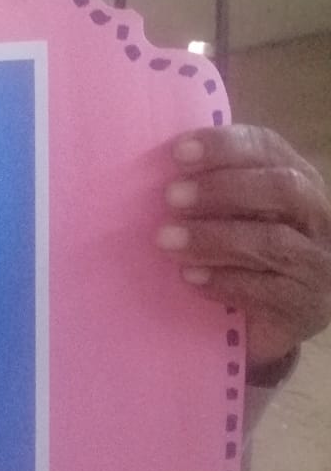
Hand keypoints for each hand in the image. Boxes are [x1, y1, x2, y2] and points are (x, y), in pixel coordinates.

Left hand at [158, 125, 330, 372]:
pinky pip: (265, 290)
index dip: (224, 146)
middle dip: (222, 188)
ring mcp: (317, 262)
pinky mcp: (306, 307)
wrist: (268, 323)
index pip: (269, 149)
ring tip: (166, 241)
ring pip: (273, 241)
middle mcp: (316, 216)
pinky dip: (223, 280)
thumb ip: (209, 190)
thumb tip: (156, 169)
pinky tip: (189, 277)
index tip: (178, 152)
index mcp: (296, 179)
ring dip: (213, 237)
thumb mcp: (229, 215)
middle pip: (281, 189)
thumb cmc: (242, 256)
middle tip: (171, 197)